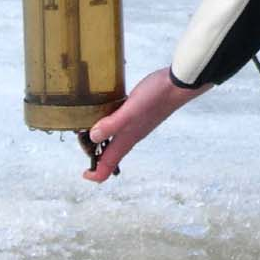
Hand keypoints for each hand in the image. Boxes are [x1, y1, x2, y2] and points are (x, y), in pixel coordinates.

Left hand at [81, 66, 209, 182]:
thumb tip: (92, 137)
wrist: (178, 85)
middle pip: (110, 154)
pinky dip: (108, 123)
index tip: (83, 172)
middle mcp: (130, 135)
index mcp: (127, 139)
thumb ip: (112, 125)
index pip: (109, 166)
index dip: (95, 174)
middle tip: (81, 139)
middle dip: (94, 153)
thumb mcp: (130, 111)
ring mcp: (135, 124)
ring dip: (100, 138)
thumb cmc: (156, 98)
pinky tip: (105, 109)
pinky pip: (119, 124)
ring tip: (87, 125)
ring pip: (114, 139)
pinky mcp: (138, 112)